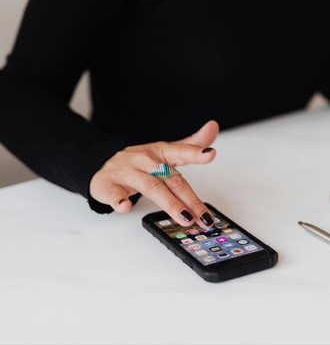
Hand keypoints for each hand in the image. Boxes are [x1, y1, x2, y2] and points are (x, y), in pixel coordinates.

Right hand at [90, 120, 219, 228]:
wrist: (102, 163)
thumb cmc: (140, 162)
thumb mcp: (166, 150)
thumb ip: (191, 144)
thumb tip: (213, 127)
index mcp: (160, 152)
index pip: (181, 151)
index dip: (196, 153)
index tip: (210, 154)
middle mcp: (146, 161)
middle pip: (171, 180)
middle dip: (190, 199)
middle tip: (204, 216)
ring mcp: (127, 173)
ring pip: (151, 187)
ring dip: (169, 204)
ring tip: (185, 217)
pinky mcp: (108, 186)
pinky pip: (114, 194)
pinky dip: (119, 200)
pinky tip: (125, 206)